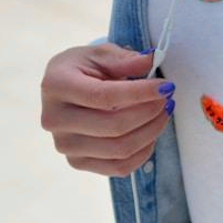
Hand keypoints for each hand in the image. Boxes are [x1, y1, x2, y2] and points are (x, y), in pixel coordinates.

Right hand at [40, 43, 174, 176]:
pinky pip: (119, 167)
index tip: (166, 86)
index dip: (140, 93)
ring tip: (163, 114)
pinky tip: (150, 134)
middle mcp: (55, 119)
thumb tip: (152, 61)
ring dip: (151, 132)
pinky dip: (143, 152)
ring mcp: (65, 145)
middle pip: (114, 126)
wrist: (65, 90)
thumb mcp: (101, 54)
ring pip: (120, 149)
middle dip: (150, 112)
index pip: (104, 96)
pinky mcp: (77, 162)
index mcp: (56, 86)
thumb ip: (126, 59)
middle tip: (167, 99)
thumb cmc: (84, 69)